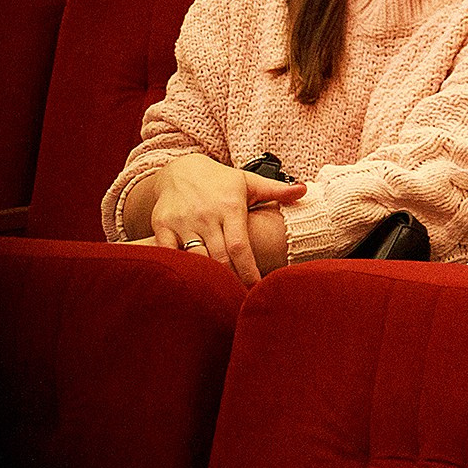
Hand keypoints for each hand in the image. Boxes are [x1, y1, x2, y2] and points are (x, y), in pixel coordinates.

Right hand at [147, 154, 305, 285]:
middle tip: (240, 298)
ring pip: (194, 258)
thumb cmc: (220, 181)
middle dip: (230, 279)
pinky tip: (189, 278)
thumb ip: (277, 190)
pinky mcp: (161, 225)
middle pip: (218, 258)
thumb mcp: (249, 182)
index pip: (240, 246)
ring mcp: (182, 221)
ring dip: (207, 277)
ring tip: (218, 293)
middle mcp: (206, 216)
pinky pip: (166, 252)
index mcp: (230, 208)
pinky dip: (177, 266)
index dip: (247, 270)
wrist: (180, 169)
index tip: (256, 287)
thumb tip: (305, 190)